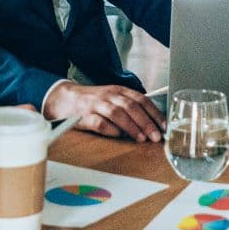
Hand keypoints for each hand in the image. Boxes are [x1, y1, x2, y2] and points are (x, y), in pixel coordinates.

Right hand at [43, 82, 165, 141]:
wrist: (65, 99)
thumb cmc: (93, 101)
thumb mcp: (113, 98)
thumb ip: (130, 107)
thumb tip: (152, 123)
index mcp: (119, 91)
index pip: (141, 100)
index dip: (154, 113)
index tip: (164, 126)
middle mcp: (109, 96)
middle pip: (131, 107)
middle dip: (146, 122)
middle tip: (156, 136)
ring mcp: (96, 105)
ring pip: (117, 113)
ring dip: (132, 126)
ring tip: (141, 138)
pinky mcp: (84, 116)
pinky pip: (99, 123)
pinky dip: (110, 129)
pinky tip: (117, 135)